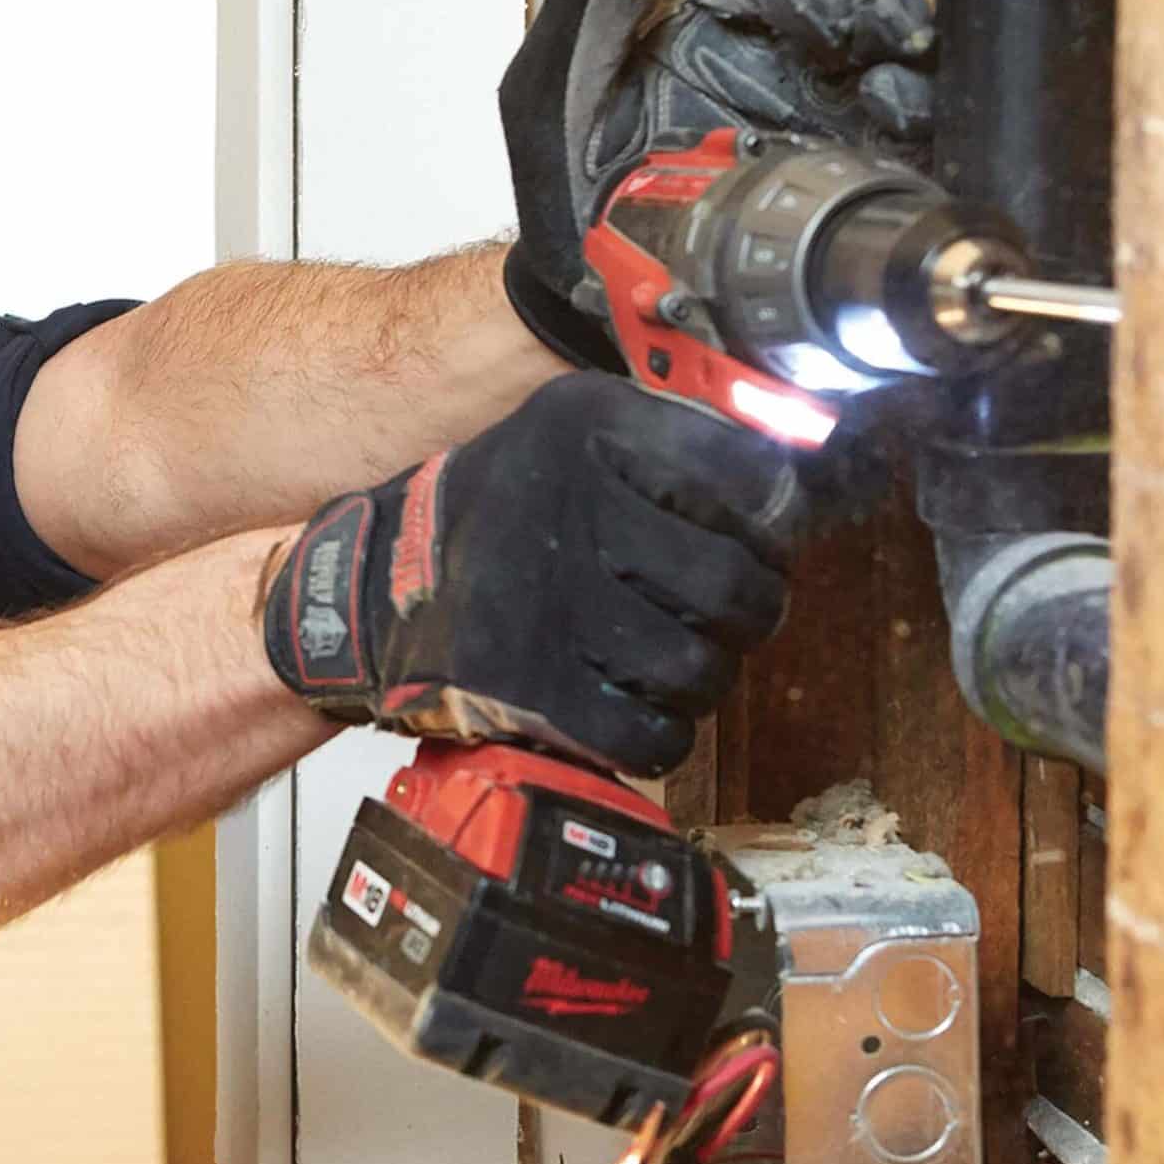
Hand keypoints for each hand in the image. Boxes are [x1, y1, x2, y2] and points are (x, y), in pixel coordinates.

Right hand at [259, 373, 804, 776]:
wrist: (363, 592)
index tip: (757, 537)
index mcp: (589, 428)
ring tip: (666, 657)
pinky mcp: (531, 686)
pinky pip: (653, 735)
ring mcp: (550, 601)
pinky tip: (631, 706)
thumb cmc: (489, 521)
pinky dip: (656, 734)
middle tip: (726, 611)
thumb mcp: (566, 439)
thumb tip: (801, 471)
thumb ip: (671, 443)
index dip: (772, 522)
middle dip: (750, 612)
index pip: (752, 479)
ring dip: (700, 678)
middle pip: (737, 586)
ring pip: (703, 670)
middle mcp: (572, 505)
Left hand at [498, 0, 938, 366]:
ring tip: (893, 94)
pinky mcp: (833, 175)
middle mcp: (770, 60)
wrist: (576, 280)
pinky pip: (895, 142)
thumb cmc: (558, 174)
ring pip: (885, 66)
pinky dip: (917, 132)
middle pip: (852, 9)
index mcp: (708, 23)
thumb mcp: (546, 81)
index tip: (813, 10)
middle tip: (875, 41)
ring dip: (906, 70)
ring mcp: (808, 115)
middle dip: (879, 14)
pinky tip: (909, 137)